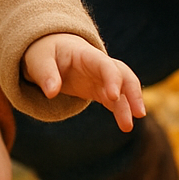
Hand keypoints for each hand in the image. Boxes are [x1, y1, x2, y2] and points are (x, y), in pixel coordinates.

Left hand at [22, 33, 144, 132]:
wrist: (50, 52)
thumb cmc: (45, 53)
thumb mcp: (40, 60)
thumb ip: (46, 74)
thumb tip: (51, 92)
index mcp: (87, 55)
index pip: (106, 65)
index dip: (112, 79)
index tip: (112, 96)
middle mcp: (99, 66)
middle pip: (124, 75)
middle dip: (133, 92)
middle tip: (138, 113)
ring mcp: (101, 78)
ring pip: (123, 90)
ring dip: (129, 106)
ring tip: (128, 127)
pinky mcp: (99, 90)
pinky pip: (114, 101)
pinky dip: (121, 111)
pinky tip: (124, 124)